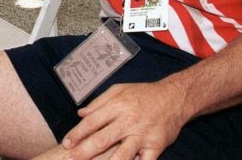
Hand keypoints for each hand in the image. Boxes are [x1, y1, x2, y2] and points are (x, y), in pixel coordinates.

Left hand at [61, 82, 183, 159]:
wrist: (175, 98)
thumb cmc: (144, 94)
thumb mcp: (119, 90)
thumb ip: (99, 102)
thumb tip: (81, 114)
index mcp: (118, 106)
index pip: (92, 121)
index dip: (77, 133)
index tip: (66, 143)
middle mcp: (128, 121)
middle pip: (102, 139)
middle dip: (84, 151)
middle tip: (71, 159)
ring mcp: (142, 135)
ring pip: (121, 155)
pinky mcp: (155, 146)